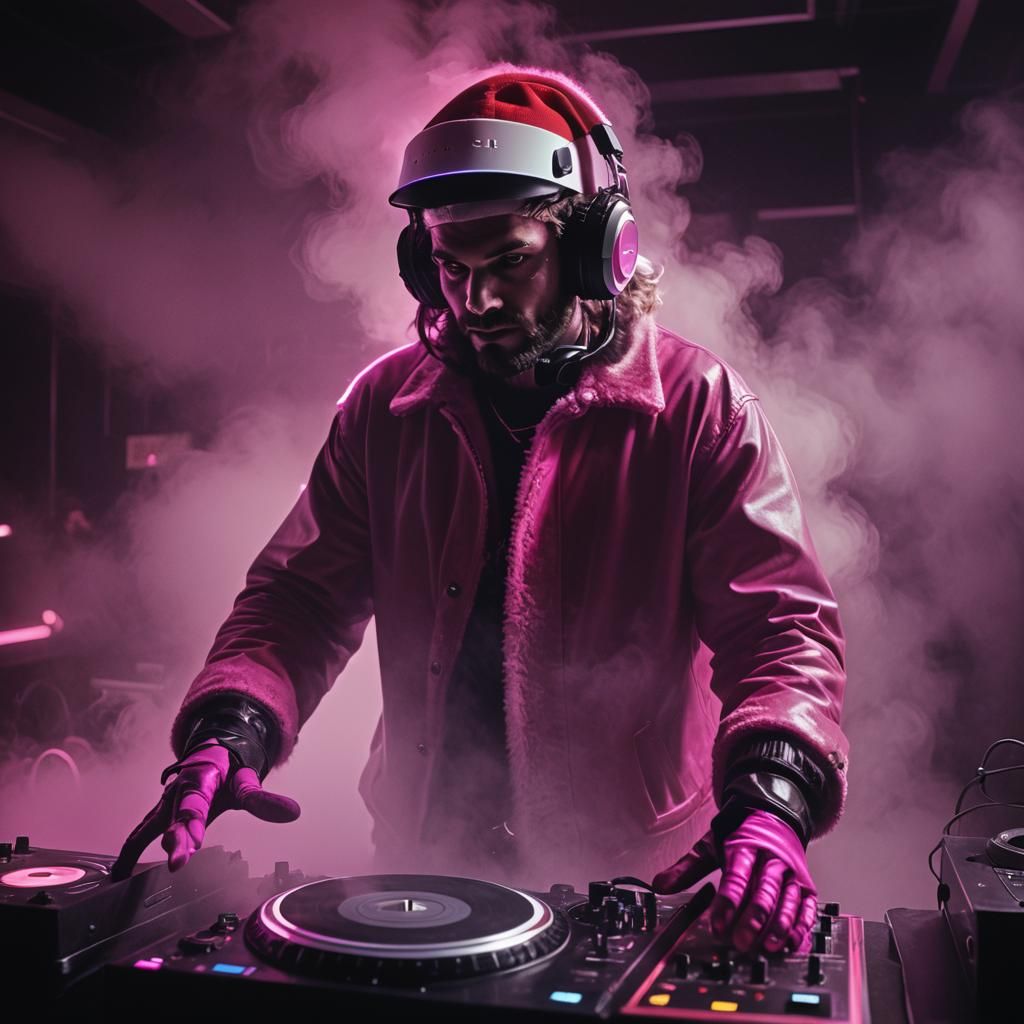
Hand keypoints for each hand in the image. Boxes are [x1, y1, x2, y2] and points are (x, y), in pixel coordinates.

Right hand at [111, 741, 300, 879]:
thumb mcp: (247, 781)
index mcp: (201, 779)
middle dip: (174, 838)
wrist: (213, 751)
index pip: (196, 804)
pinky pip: (140, 831)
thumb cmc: (229, 769)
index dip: (193, 824)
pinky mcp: (159, 812)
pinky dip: (129, 849)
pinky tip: (119, 873)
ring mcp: (166, 801)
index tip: (192, 845)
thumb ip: (265, 800)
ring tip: (130, 870)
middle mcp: (179, 789)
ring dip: (145, 845)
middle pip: (174, 816)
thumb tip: (293, 812)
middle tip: (176, 861)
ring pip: (153, 824)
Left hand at [651, 809, 816, 955]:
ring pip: (788, 900)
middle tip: (740, 942)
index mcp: (745, 847)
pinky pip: (808, 906)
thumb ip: (687, 868)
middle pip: (763, 892)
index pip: (735, 877)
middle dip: (752, 919)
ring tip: (767, 946)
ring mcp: (791, 873)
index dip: (726, 903)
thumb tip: (660, 886)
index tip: (716, 925)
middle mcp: (771, 860)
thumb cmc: (740, 835)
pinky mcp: (806, 885)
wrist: (774, 815)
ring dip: (779, 925)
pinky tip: (793, 942)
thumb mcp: (711, 844)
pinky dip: (803, 925)